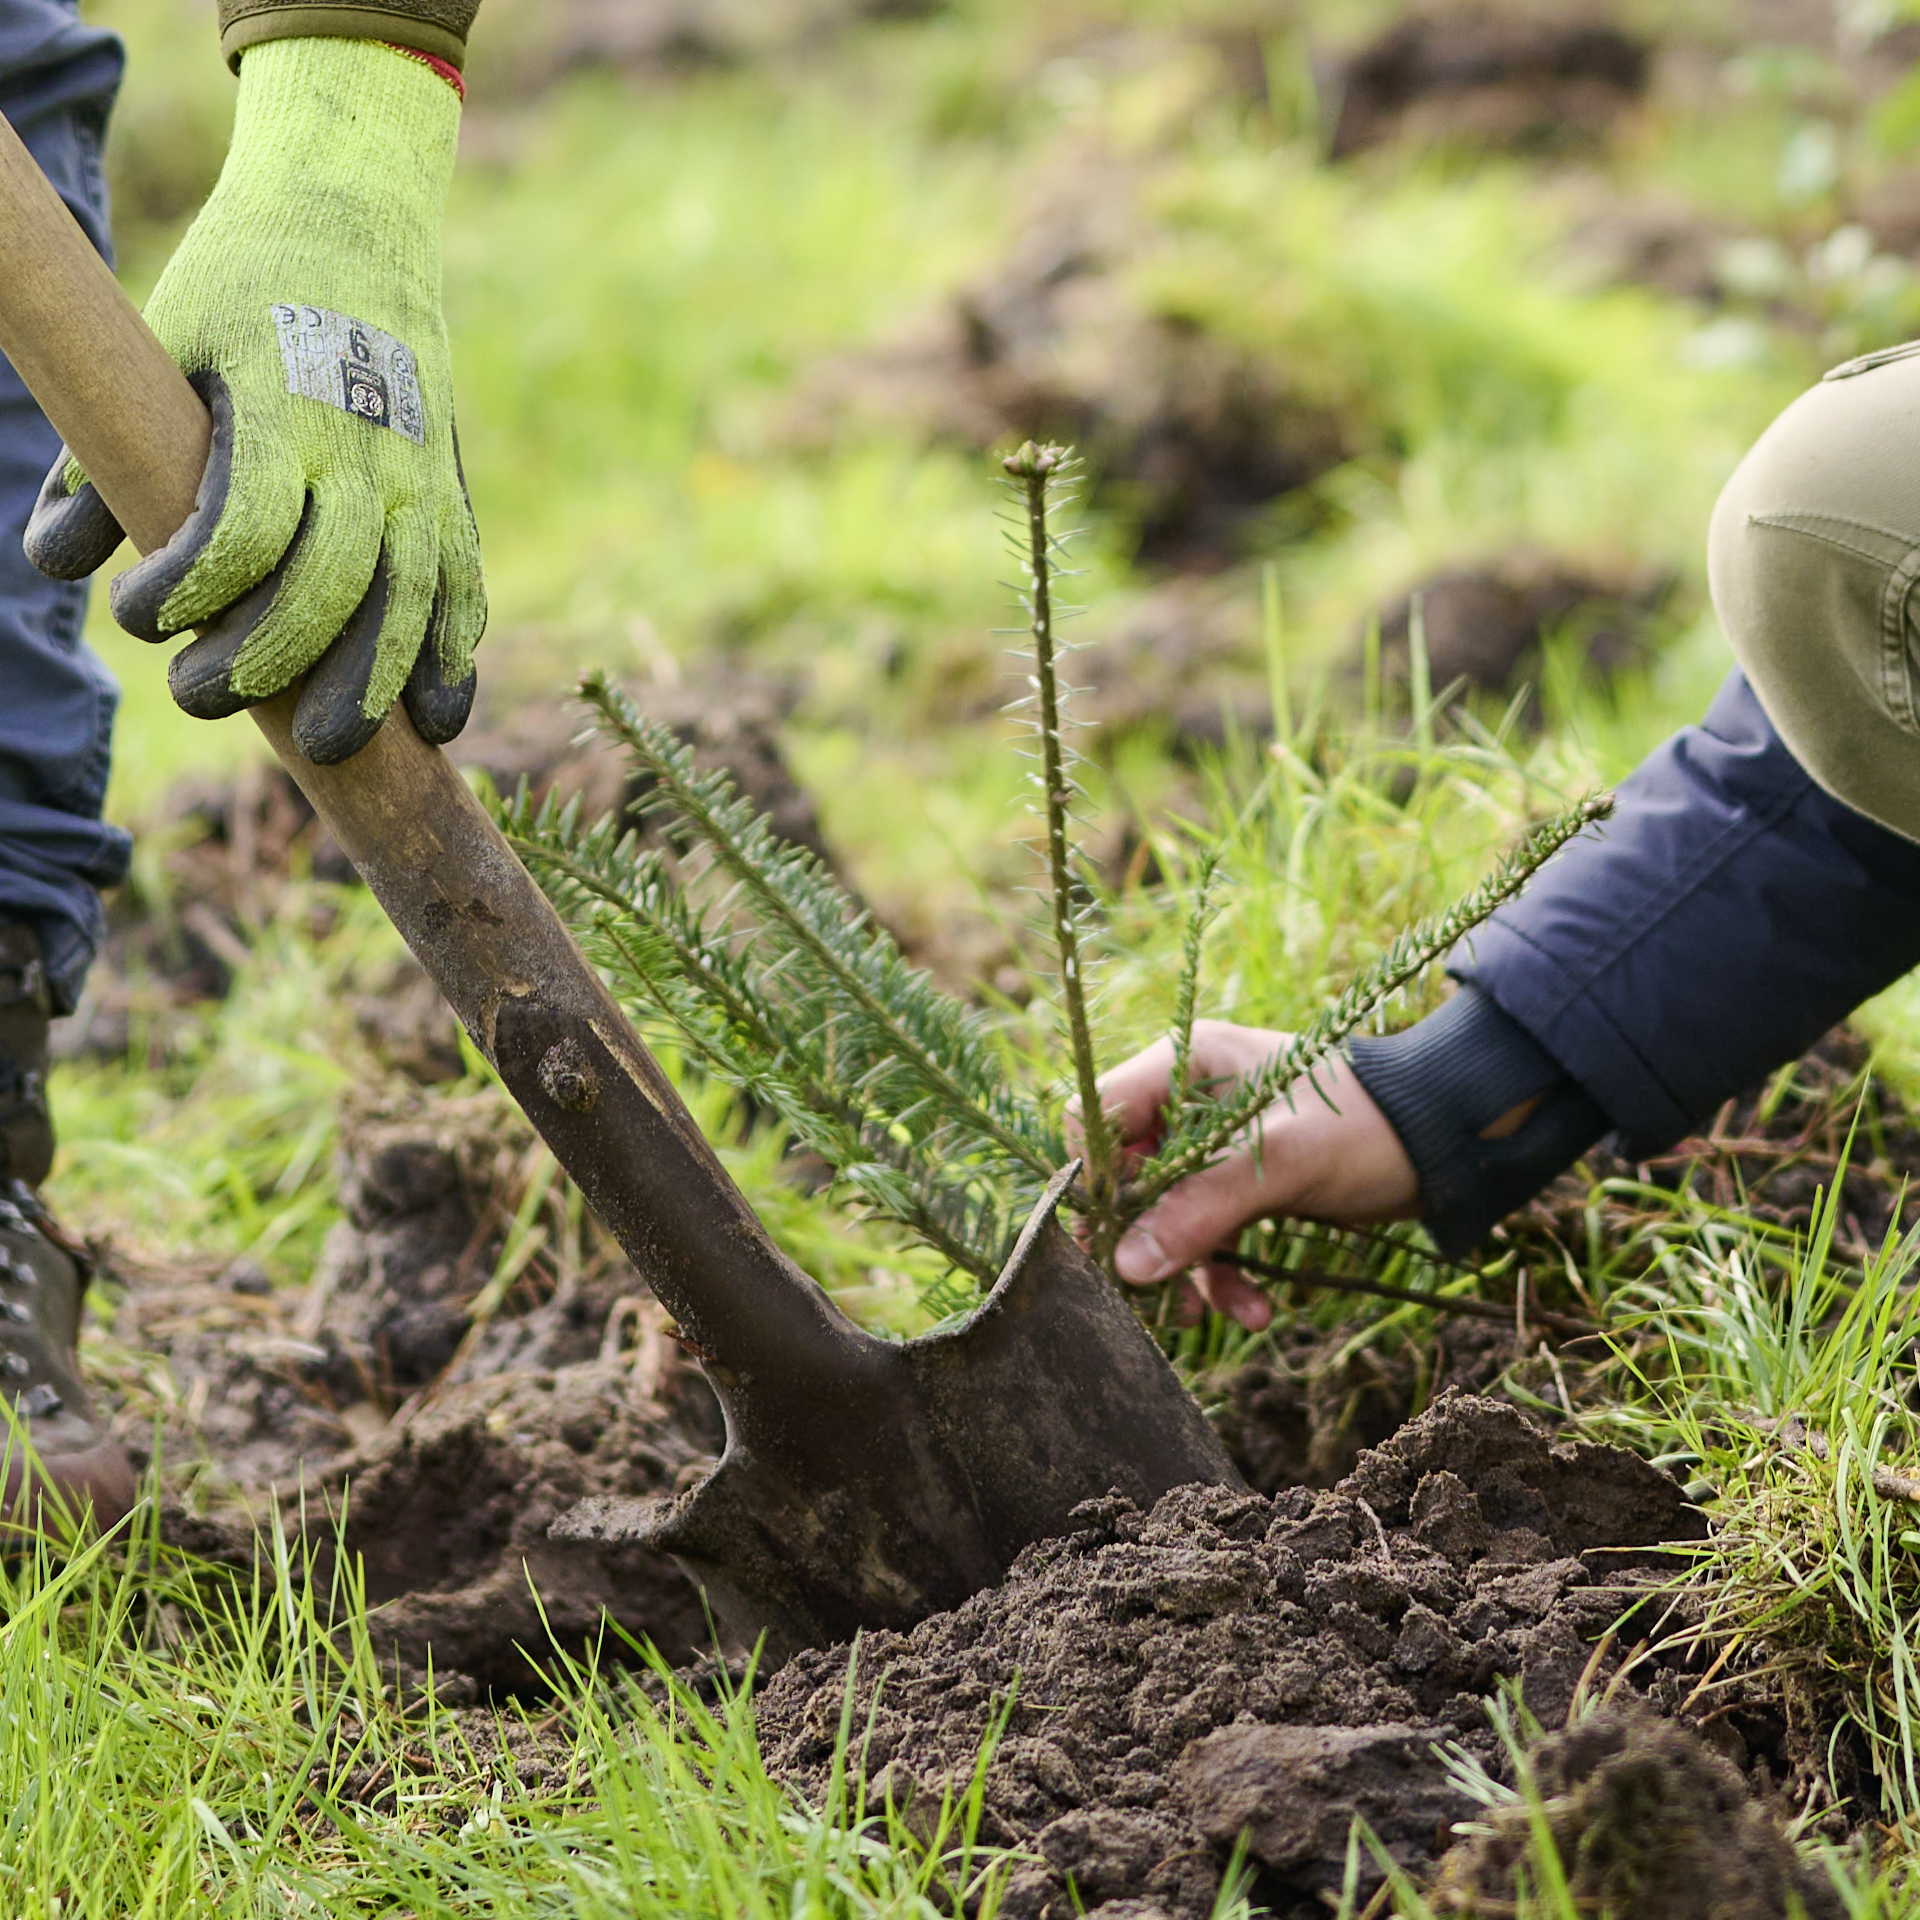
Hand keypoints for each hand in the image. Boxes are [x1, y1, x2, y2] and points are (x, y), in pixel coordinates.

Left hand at [25, 39, 483, 764]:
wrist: (361, 219)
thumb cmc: (240, 284)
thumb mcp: (160, 339)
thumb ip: (110, 452)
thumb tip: (61, 562)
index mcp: (284, 406)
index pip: (245, 530)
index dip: (190, 590)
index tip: (139, 613)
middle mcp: (366, 450)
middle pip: (332, 586)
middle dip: (270, 661)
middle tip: (202, 696)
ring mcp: (422, 476)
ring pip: (411, 605)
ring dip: (373, 686)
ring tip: (332, 751)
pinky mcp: (454, 495)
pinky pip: (466, 591)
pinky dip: (455, 661)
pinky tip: (437, 723)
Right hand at [1075, 1021, 1419, 1329]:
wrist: (1450, 1140)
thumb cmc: (1368, 1125)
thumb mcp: (1283, 1164)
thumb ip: (1202, 1210)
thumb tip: (1128, 1265)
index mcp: (1185, 1063)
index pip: (1094, 1116)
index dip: (1094, 1178)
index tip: (1117, 1237)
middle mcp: (1188, 1098)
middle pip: (1122, 1173)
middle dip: (1142, 1239)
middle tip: (1156, 1293)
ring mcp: (1214, 1143)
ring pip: (1163, 1212)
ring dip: (1182, 1268)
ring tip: (1201, 1315)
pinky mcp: (1241, 1182)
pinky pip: (1205, 1231)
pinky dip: (1221, 1273)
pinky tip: (1253, 1308)